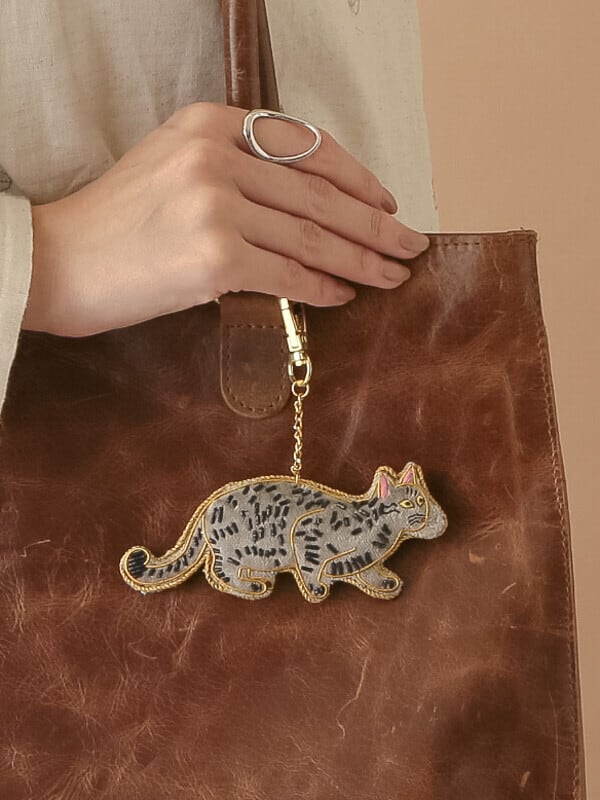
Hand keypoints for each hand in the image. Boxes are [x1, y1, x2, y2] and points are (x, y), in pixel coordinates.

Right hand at [23, 102, 429, 336]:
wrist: (59, 262)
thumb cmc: (117, 223)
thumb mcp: (174, 168)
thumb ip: (238, 172)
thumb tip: (307, 209)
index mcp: (211, 124)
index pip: (308, 147)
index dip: (358, 178)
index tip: (387, 205)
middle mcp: (217, 156)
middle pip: (321, 194)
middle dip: (376, 225)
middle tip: (411, 245)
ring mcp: (216, 204)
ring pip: (314, 235)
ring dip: (363, 259)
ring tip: (393, 275)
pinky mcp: (214, 257)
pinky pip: (290, 272)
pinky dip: (324, 286)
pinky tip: (346, 293)